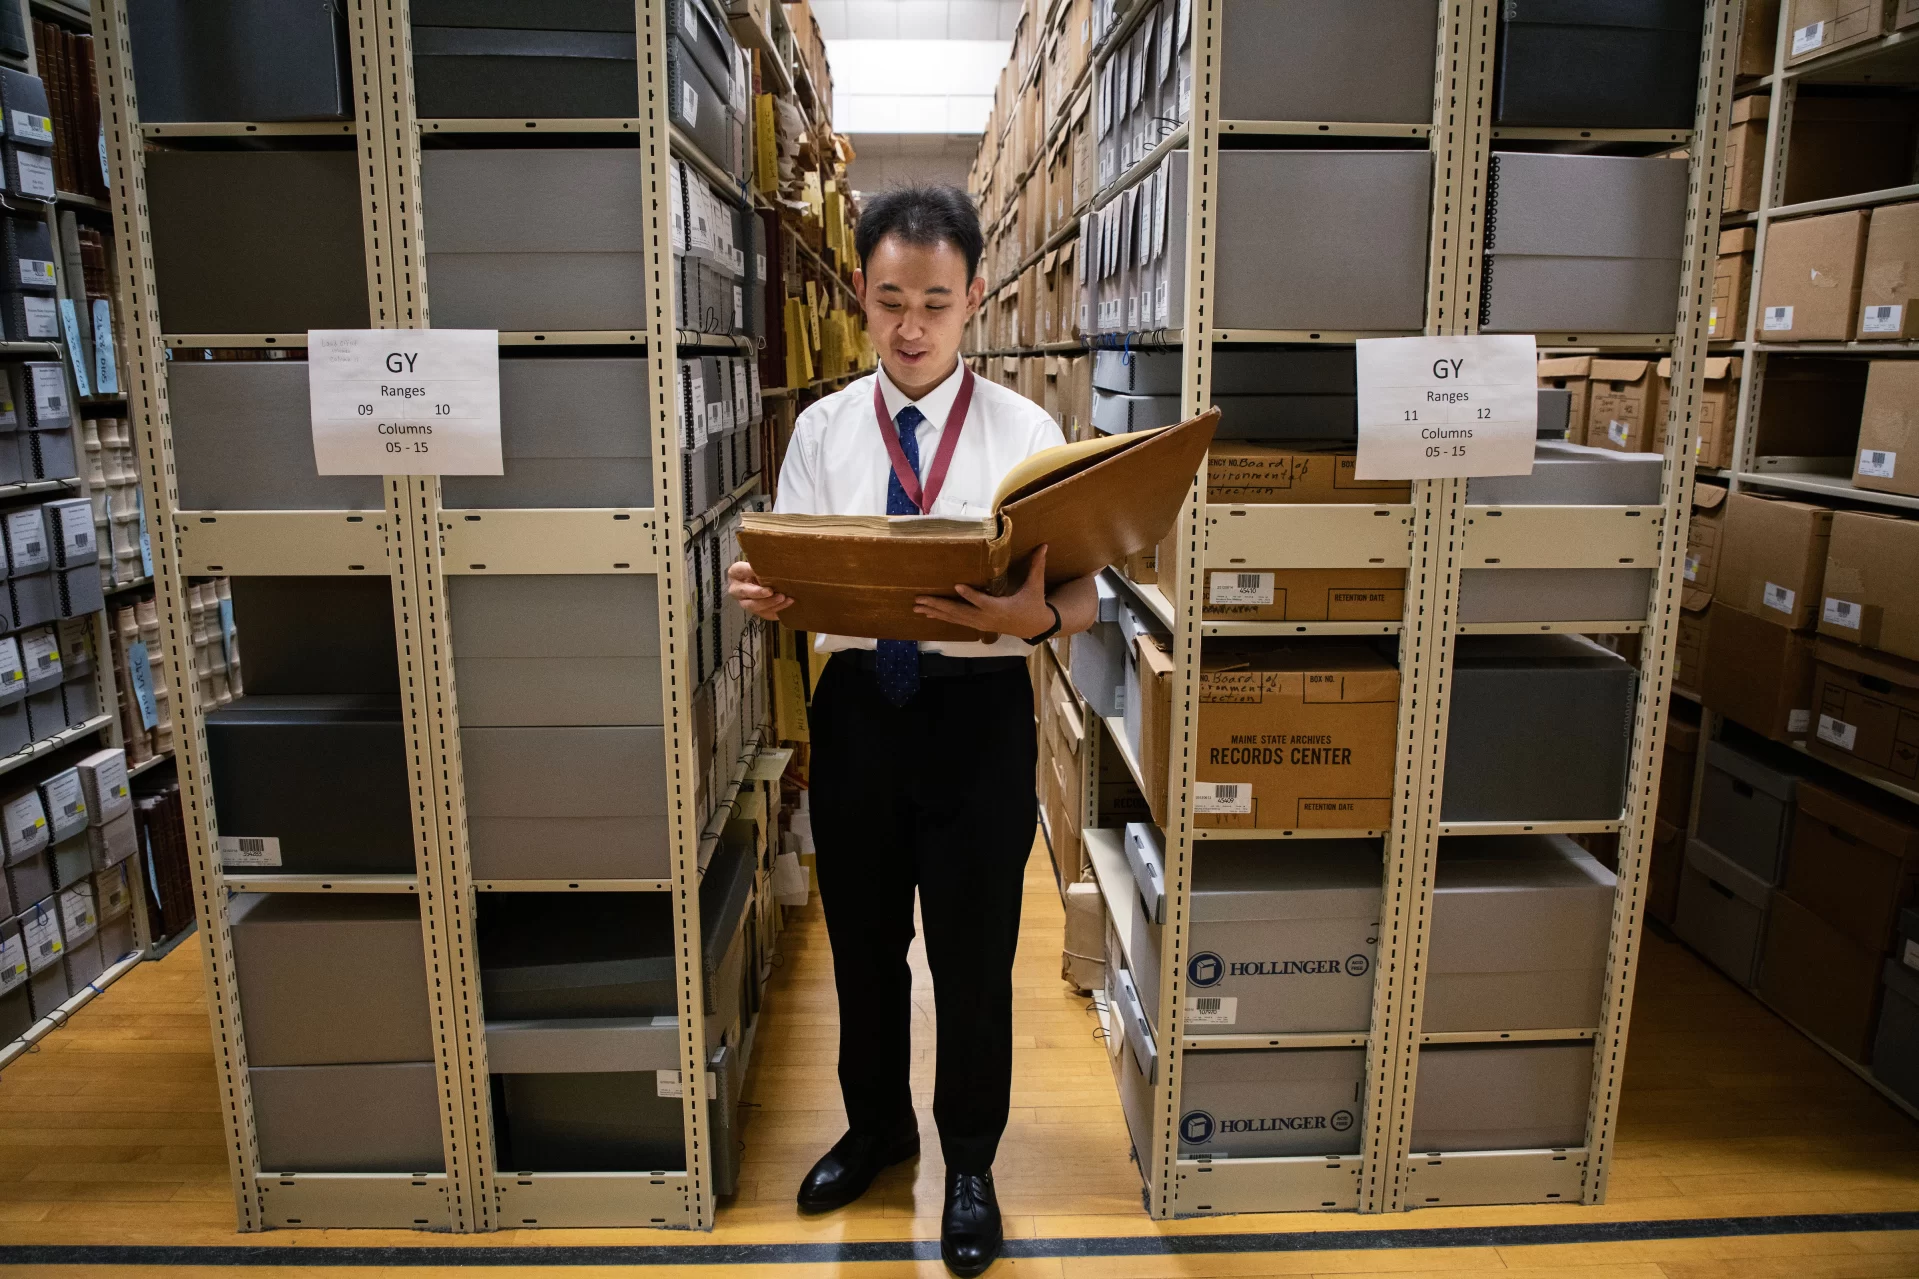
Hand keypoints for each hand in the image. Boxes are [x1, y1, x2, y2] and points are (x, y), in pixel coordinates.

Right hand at [728, 560, 793, 620]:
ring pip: (753, 606)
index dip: (750, 571)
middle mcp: (737, 589)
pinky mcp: (756, 611)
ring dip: (769, 603)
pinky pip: (764, 613)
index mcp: (736, 573)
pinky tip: (787, 603)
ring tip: (783, 597)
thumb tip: (776, 564)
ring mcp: (745, 602)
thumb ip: (764, 564)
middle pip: (745, 592)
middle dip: (759, 592)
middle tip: (771, 591)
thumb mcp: (761, 564)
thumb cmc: (763, 569)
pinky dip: (777, 609)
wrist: (766, 581)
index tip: (760, 571)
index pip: (740, 570)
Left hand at [914, 544, 1054, 640]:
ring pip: (955, 618)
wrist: (1035, 627)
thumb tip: (1044, 545)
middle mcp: (987, 618)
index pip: (983, 601)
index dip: (970, 594)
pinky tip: (928, 613)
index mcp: (1001, 608)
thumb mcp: (1036, 586)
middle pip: (960, 612)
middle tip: (920, 599)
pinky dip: (941, 616)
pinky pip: (956, 621)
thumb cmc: (1034, 604)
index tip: (957, 585)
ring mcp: (980, 623)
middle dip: (939, 605)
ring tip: (917, 606)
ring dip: (935, 612)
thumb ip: (1037, 565)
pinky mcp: (977, 625)